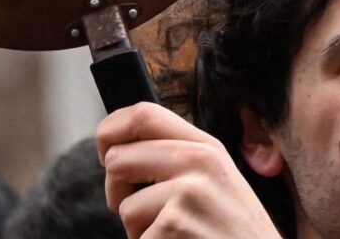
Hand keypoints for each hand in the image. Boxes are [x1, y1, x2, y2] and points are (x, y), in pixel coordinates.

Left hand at [96, 103, 281, 238]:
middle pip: (119, 158)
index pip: (144, 114)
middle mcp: (198, 162)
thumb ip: (178, 158)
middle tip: (137, 211)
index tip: (105, 150)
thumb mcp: (216, 181)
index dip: (111, 129)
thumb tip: (120, 148)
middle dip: (115, 190)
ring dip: (138, 230)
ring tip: (174, 236)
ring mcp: (186, 194)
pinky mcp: (174, 226)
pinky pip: (136, 238)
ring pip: (124, 206)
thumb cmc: (234, 234)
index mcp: (206, 147)